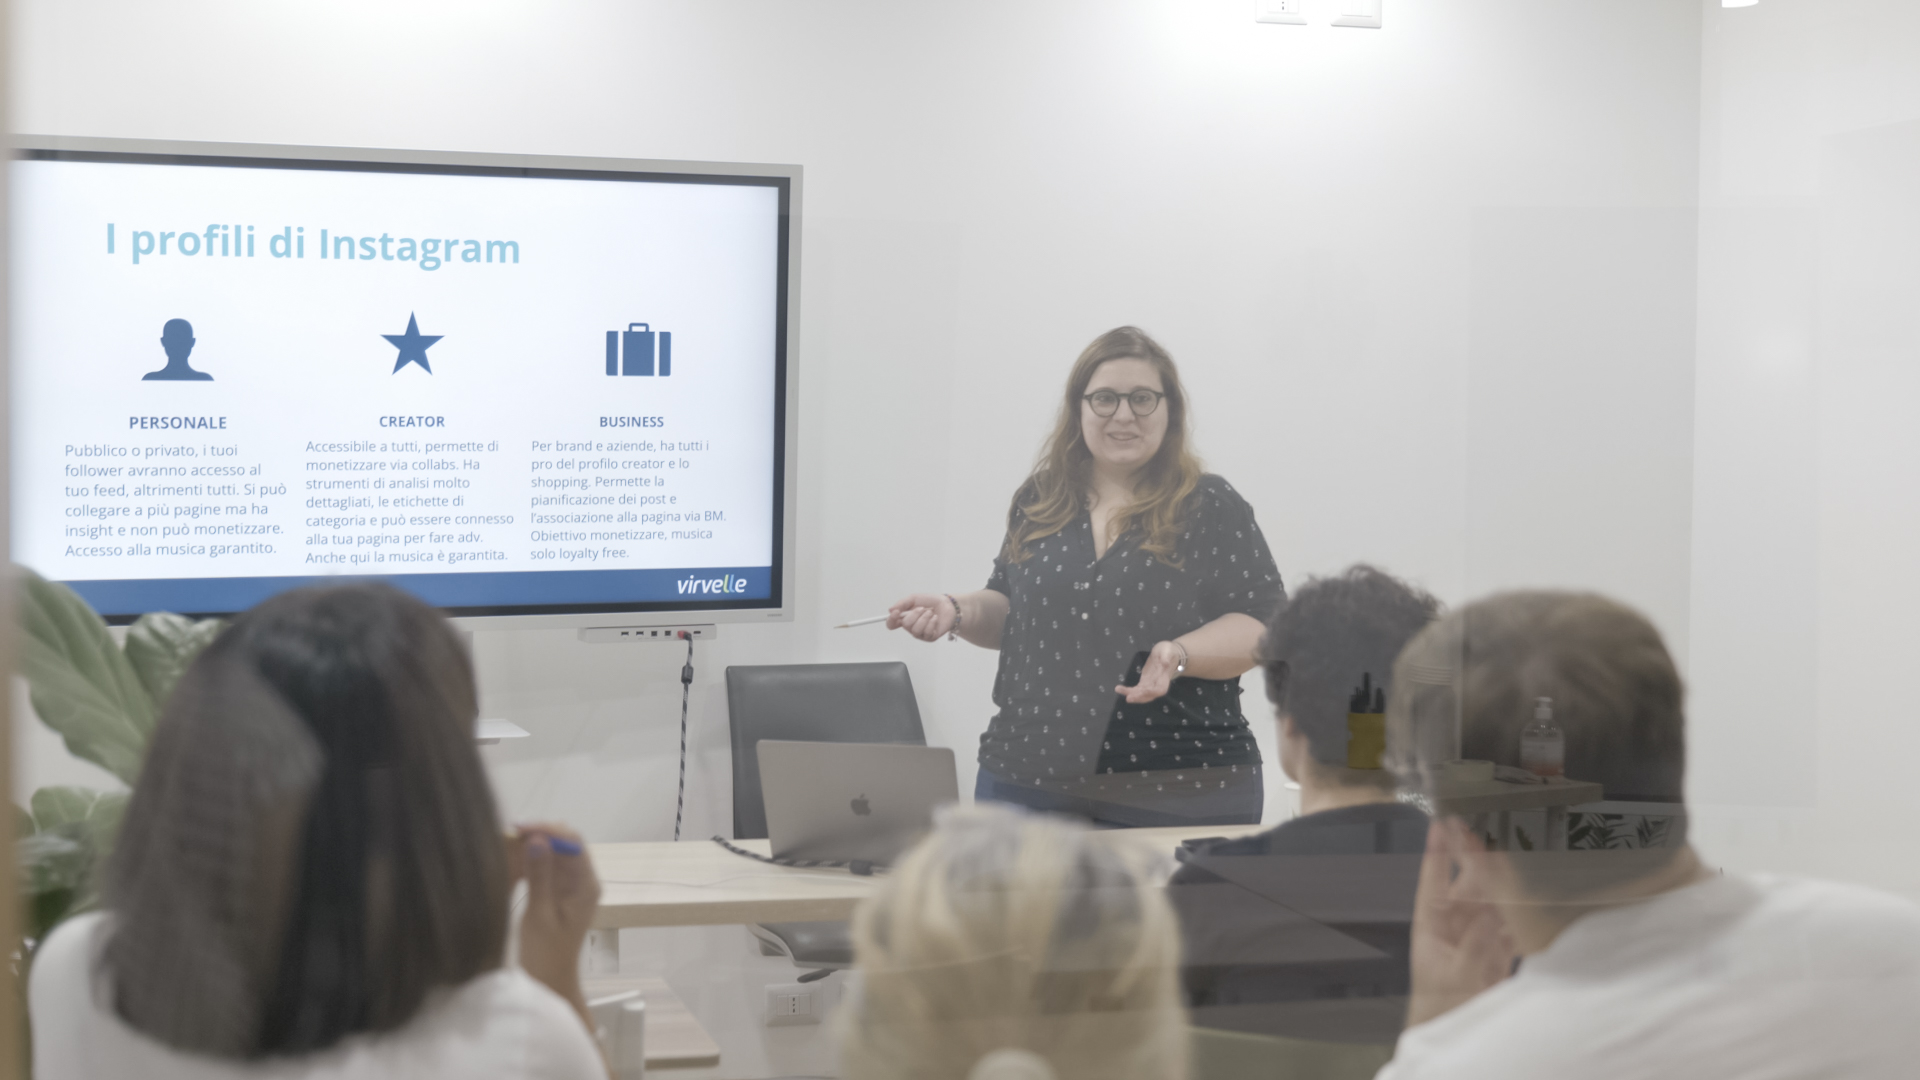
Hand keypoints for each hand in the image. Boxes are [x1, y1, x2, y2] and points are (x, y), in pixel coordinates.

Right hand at [513, 823, 601, 1012]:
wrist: (549, 979)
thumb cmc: (545, 953)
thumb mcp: (539, 914)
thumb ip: (539, 876)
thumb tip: (538, 840)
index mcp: (586, 884)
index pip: (572, 842)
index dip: (547, 829)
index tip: (518, 827)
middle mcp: (583, 879)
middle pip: (564, 842)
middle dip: (537, 835)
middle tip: (506, 837)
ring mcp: (572, 883)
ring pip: (553, 851)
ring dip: (530, 847)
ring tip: (504, 849)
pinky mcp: (558, 889)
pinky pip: (545, 865)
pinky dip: (529, 861)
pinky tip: (510, 864)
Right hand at [888, 593, 955, 641]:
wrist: (948, 605)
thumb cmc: (931, 602)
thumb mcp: (914, 598)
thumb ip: (902, 603)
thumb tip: (890, 610)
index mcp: (905, 617)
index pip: (892, 624)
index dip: (891, 620)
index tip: (897, 612)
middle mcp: (911, 627)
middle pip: (905, 625)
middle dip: (915, 614)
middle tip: (922, 608)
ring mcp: (920, 633)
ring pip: (916, 630)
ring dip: (924, 618)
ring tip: (930, 613)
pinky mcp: (929, 637)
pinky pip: (926, 632)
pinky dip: (932, 622)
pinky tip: (935, 618)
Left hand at [1115, 640, 1185, 702]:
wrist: (1168, 654)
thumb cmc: (1169, 650)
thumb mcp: (1168, 650)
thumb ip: (1166, 656)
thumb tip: (1165, 663)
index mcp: (1164, 677)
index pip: (1160, 689)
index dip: (1152, 692)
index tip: (1143, 690)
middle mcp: (1158, 683)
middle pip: (1149, 695)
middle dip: (1139, 697)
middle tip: (1128, 697)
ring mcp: (1151, 684)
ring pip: (1142, 694)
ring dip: (1132, 694)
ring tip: (1119, 690)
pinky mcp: (1145, 682)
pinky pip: (1137, 689)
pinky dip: (1128, 690)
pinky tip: (1119, 688)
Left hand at [1405, 818, 1516, 1028]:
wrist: (1452, 1029)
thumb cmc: (1440, 1004)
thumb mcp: (1455, 975)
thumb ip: (1474, 946)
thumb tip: (1490, 918)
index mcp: (1431, 925)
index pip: (1434, 881)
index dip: (1438, 853)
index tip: (1441, 825)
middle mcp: (1453, 925)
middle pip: (1468, 886)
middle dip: (1477, 861)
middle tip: (1486, 834)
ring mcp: (1475, 935)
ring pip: (1491, 901)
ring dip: (1500, 883)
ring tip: (1511, 858)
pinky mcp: (1496, 950)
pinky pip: (1508, 924)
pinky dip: (1518, 911)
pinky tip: (1528, 895)